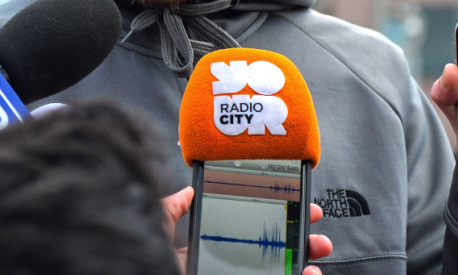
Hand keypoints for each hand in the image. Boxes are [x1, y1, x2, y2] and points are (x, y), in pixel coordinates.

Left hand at [163, 187, 332, 274]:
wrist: (140, 269)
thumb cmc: (146, 254)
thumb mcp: (157, 226)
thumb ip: (172, 209)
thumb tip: (188, 191)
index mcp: (202, 255)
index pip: (242, 239)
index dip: (270, 226)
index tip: (293, 211)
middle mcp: (220, 268)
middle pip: (266, 258)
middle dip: (295, 245)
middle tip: (317, 237)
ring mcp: (231, 274)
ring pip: (274, 274)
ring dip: (300, 267)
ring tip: (317, 259)